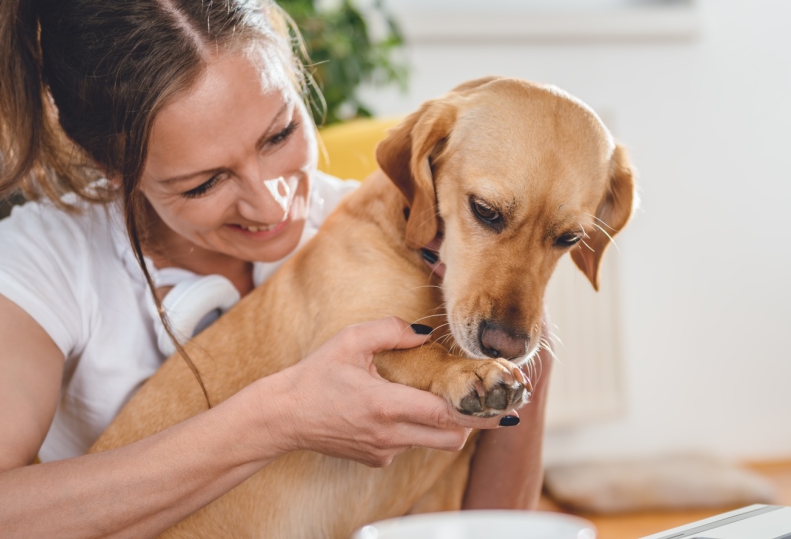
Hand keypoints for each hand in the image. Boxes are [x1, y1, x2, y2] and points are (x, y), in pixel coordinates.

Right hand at [258, 317, 512, 467]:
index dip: (481, 414)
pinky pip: (409, 445)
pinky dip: (415, 429)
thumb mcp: (350, 341)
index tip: (506, 410)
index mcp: (386, 405)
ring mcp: (384, 451)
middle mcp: (390, 435)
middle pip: (451, 438)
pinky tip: (398, 408)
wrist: (284, 416)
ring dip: (442, 423)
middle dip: (471, 422)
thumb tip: (424, 332)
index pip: (447, 415)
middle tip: (482, 401)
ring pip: (432, 442)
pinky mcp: (376, 459)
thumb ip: (391, 330)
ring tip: (440, 398)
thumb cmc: (315, 376)